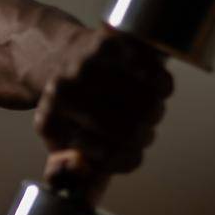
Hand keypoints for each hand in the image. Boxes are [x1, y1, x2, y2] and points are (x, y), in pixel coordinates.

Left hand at [35, 27, 173, 200]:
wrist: (56, 56)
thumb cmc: (64, 106)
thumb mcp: (55, 137)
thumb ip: (62, 168)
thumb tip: (80, 169)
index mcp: (52, 116)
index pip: (105, 154)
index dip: (123, 160)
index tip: (122, 153)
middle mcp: (66, 89)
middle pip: (128, 131)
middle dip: (141, 138)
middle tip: (141, 134)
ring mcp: (88, 65)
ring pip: (146, 105)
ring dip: (153, 114)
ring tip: (146, 113)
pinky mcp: (110, 45)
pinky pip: (153, 73)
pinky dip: (162, 86)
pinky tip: (156, 90)